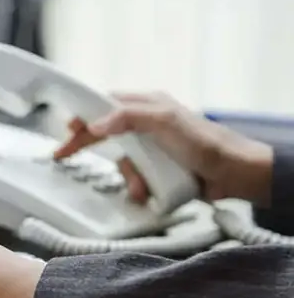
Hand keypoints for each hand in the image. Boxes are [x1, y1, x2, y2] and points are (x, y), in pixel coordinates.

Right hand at [53, 92, 273, 205]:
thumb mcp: (165, 121)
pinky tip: (147, 193)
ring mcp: (152, 149)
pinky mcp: (157, 170)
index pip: (105, 105)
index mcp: (147, 105)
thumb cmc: (207, 143)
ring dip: (127, 176)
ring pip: (121, 162)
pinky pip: (134, 179)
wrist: (234, 175)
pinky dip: (138, 188)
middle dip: (89, 146)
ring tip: (140, 187)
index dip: (84, 115)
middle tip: (64, 155)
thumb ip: (128, 117)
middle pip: (106, 134)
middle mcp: (147, 125)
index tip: (66, 128)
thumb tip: (97, 124)